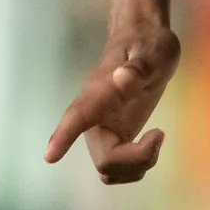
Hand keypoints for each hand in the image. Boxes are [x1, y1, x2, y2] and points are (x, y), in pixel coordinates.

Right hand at [47, 13, 177, 183]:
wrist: (143, 40)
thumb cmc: (147, 43)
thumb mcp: (152, 51)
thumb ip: (138, 67)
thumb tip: (122, 78)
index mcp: (100, 92)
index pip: (78, 116)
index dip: (64, 137)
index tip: (50, 156)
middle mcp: (95, 117)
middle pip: (104, 158)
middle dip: (135, 159)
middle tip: (159, 133)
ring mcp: (103, 130)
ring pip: (109, 169)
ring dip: (137, 165)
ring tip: (156, 137)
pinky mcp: (114, 138)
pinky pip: (118, 168)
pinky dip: (137, 165)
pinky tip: (151, 143)